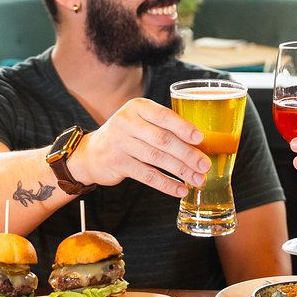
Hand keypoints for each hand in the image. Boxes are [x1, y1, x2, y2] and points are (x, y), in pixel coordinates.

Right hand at [71, 98, 210, 196]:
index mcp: (138, 107)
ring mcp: (120, 143)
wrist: (91, 152)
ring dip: (181, 170)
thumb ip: (164, 126)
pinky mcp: (117, 163)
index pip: (164, 116)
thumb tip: (199, 143)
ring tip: (198, 179)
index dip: (183, 127)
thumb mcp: (141, 121)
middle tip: (205, 165)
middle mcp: (127, 122)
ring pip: (156, 158)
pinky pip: (146, 175)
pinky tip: (180, 189)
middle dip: (187, 153)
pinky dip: (166, 183)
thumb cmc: (127, 135)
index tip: (201, 139)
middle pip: (163, 139)